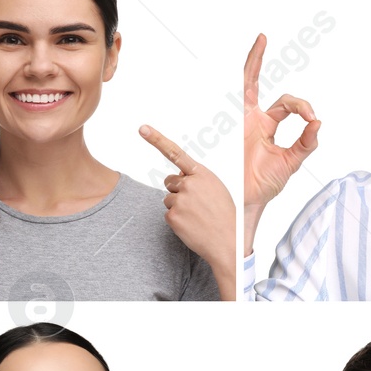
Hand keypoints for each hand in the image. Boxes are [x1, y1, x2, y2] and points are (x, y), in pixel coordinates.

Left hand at [140, 124, 235, 278]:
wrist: (227, 241)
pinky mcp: (172, 216)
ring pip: (168, 199)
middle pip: (169, 181)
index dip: (157, 140)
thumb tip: (178, 175)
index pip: (176, 153)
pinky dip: (177, 220)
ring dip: (178, 207)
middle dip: (177, 191)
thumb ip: (197, 178)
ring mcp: (179, 200)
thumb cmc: (223, 214)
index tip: (143, 129)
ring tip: (196, 216)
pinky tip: (191, 225)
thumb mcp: (215, 188)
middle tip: (195, 204)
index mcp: (202, 174)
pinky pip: (168, 214)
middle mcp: (189, 184)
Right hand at [243, 35, 319, 252]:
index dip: (301, 106)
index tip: (311, 117)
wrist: (246, 201)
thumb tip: (318, 121)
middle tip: (263, 37)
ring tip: (261, 39)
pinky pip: (234, 99)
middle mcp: (251, 120)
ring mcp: (239, 121)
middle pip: (254, 82)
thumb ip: (306, 143)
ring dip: (252, 60)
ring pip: (245, 83)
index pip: (286, 104)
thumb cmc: (264, 185)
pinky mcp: (232, 127)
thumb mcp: (291, 162)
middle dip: (257, 59)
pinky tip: (253, 52)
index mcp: (266, 127)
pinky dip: (246, 74)